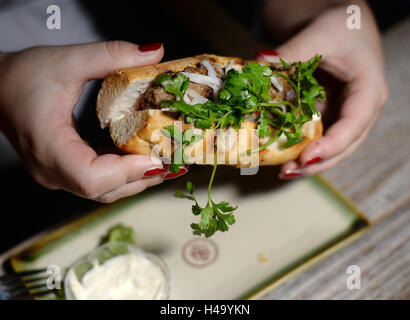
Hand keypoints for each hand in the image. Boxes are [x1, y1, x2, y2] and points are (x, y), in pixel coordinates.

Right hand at [0, 41, 169, 202]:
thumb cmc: (21, 76)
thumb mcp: (67, 60)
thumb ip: (111, 55)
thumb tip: (155, 52)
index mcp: (49, 147)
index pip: (90, 177)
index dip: (127, 172)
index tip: (157, 158)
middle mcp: (52, 171)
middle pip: (104, 190)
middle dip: (143, 177)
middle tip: (175, 161)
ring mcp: (57, 175)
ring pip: (103, 190)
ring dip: (137, 178)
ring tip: (167, 162)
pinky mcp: (63, 171)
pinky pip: (98, 181)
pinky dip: (124, 173)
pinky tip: (144, 158)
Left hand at [260, 1, 387, 177]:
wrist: (340, 22)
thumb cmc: (341, 25)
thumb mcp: (321, 34)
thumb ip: (293, 51)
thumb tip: (260, 63)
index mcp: (369, 91)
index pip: (355, 124)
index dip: (333, 145)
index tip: (307, 157)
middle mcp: (359, 109)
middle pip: (344, 145)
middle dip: (317, 163)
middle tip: (288, 172)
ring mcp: (343, 114)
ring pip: (329, 146)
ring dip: (306, 160)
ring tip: (282, 169)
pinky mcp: (327, 114)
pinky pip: (315, 135)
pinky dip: (298, 144)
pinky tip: (279, 151)